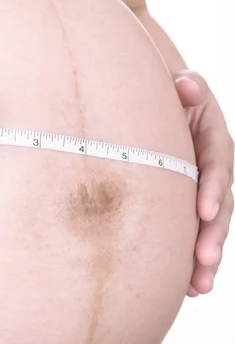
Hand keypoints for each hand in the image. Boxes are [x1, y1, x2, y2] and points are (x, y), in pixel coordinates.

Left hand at [173, 70, 233, 295]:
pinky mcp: (185, 206)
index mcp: (212, 141)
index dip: (213, 189)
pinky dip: (188, 259)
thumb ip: (185, 87)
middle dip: (212, 236)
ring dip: (204, 259)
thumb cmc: (164, 96)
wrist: (154, 109)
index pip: (216, 166)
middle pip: (218, 206)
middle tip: (202, 262)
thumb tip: (186, 85)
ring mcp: (200, 191)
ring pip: (207, 228)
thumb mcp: (179, 86)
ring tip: (196, 287)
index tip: (204, 212)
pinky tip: (183, 286)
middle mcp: (211, 171)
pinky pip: (189, 234)